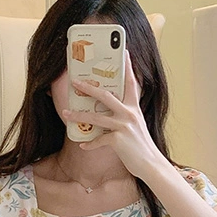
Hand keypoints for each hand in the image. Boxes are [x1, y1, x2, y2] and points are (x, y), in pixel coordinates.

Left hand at [61, 51, 163, 179]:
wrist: (151, 164)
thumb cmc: (141, 147)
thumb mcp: (136, 127)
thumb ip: (125, 117)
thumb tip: (109, 114)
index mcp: (134, 108)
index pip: (131, 83)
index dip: (128, 67)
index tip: (124, 52)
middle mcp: (129, 114)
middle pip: (105, 95)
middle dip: (88, 88)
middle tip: (75, 82)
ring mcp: (124, 126)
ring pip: (96, 118)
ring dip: (78, 116)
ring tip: (65, 114)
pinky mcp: (118, 140)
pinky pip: (99, 140)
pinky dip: (90, 144)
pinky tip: (82, 145)